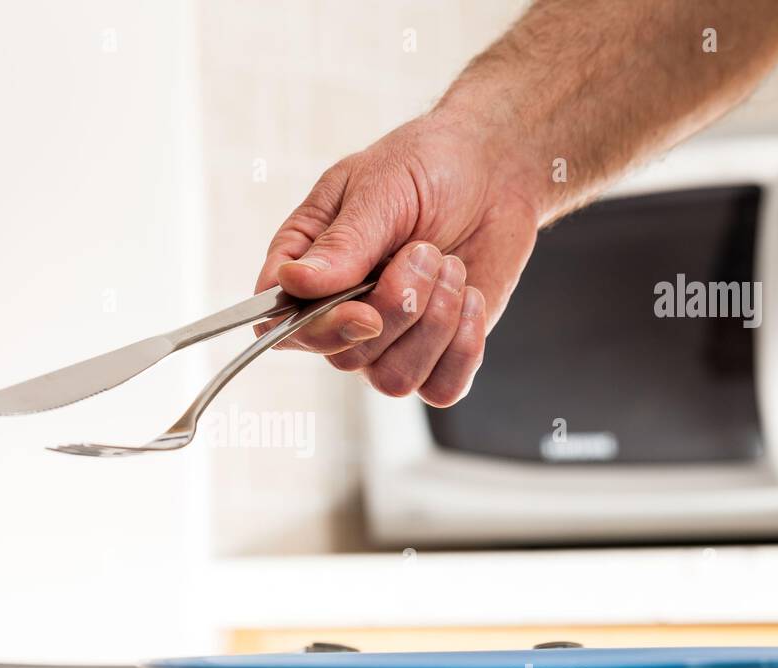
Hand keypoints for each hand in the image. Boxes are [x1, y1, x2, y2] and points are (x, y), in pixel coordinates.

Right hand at [252, 107, 541, 405]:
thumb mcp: (379, 190)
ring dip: (433, 324)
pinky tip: (469, 297)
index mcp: (308, 268)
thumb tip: (292, 281)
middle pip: (343, 356)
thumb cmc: (426, 167)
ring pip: (393, 379)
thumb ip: (341, 243)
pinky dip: (462, 348)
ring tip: (450, 266)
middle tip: (426, 251)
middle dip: (396, 309)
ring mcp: (388, 340)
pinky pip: (440, 390)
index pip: (281, 327)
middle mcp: (340, 313)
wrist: (495, 171)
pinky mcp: (437, 356)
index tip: (362, 311)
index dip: (316, 331)